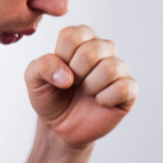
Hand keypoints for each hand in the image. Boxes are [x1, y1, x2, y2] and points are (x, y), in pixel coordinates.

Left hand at [25, 25, 137, 149]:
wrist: (60, 127)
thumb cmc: (50, 97)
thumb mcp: (33, 79)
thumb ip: (42, 66)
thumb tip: (67, 76)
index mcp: (81, 39)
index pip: (72, 35)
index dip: (61, 58)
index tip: (59, 71)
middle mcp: (102, 48)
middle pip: (91, 51)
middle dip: (75, 74)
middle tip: (73, 84)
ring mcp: (118, 68)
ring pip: (109, 68)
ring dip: (90, 87)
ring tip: (86, 93)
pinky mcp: (129, 89)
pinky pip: (122, 88)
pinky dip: (105, 99)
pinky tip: (99, 102)